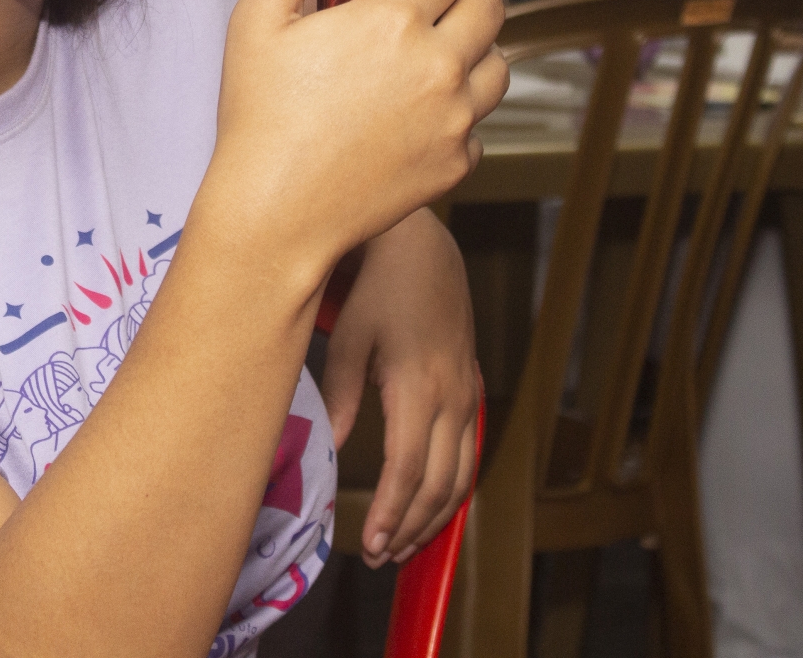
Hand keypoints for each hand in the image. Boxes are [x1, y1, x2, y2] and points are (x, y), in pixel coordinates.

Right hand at [208, 0, 508, 279]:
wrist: (276, 215)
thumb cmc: (259, 119)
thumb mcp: (259, 22)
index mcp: (393, 21)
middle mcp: (437, 66)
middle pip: (491, 7)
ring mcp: (453, 119)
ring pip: (499, 67)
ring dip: (484, 46)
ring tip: (457, 43)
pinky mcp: (454, 164)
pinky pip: (480, 126)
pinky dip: (466, 111)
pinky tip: (434, 109)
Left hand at [319, 210, 479, 568]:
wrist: (420, 245)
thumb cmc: (376, 286)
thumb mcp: (348, 337)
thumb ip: (342, 395)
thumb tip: (332, 446)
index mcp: (419, 386)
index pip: (408, 470)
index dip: (390, 512)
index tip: (370, 543)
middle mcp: (452, 396)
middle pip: (440, 484)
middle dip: (412, 526)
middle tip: (383, 556)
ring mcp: (466, 392)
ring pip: (462, 473)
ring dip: (435, 515)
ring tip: (403, 543)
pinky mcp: (469, 386)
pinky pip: (468, 450)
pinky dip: (452, 486)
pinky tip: (430, 503)